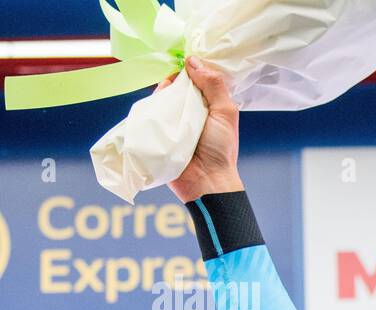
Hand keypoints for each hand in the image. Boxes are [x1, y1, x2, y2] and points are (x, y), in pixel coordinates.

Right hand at [161, 56, 243, 202]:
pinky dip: (150, 107)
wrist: (207, 181)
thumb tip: (193, 61)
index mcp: (208, 107)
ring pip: (161, 100)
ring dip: (162, 92)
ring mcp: (172, 124)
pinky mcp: (158, 134)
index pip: (195, 82)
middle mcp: (190, 114)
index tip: (183, 61)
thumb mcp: (225, 112)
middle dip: (173, 80)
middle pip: (176, 88)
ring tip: (165, 90)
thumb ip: (214, 86)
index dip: (189, 70)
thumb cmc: (221, 149)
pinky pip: (149, 115)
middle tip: (172, 77)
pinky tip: (153, 102)